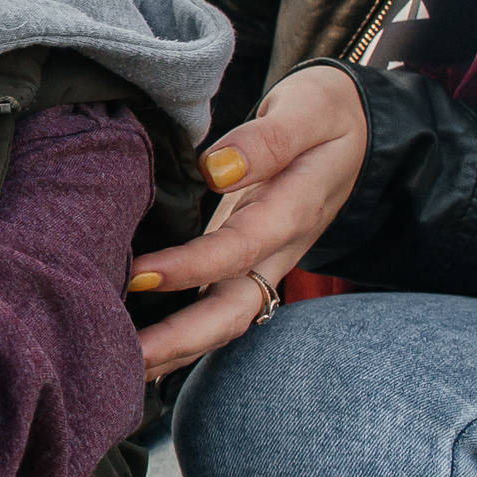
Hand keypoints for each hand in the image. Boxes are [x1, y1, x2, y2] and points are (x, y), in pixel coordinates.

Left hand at [128, 65, 367, 376]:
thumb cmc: (324, 113)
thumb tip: (215, 170)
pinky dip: (181, 336)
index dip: (189, 268)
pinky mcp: (249, 265)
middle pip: (234, 310)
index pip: (239, 248)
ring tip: (119, 367)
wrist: (356, 129)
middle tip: (122, 355)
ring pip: (224, 320)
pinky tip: (139, 349)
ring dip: (176, 349)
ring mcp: (266, 263)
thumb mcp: (306, 110)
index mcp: (294, 210)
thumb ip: (266, 141)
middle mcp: (280, 249)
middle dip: (180, 340)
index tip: (137, 274)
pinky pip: (216, 309)